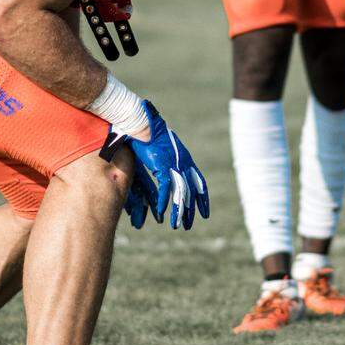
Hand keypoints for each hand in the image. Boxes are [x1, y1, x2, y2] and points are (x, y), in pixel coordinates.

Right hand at [104, 101, 208, 229]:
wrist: (140, 119)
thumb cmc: (147, 132)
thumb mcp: (159, 150)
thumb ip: (162, 163)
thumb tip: (162, 171)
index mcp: (183, 158)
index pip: (198, 181)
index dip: (202, 197)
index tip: (204, 211)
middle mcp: (182, 161)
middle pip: (191, 191)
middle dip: (190, 209)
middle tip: (189, 224)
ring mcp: (173, 162)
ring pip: (180, 192)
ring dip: (178, 210)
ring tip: (177, 225)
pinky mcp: (162, 163)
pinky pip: (166, 187)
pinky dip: (164, 200)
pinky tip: (161, 212)